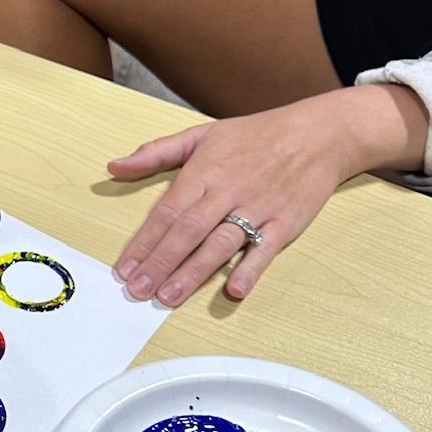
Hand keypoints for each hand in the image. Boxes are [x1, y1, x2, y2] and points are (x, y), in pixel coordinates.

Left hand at [108, 101, 358, 305]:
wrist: (317, 134)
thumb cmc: (254, 135)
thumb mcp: (201, 135)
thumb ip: (156, 153)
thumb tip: (114, 166)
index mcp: (204, 172)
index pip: (167, 211)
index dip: (144, 242)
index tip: (124, 268)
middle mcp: (228, 192)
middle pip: (188, 232)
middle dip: (160, 263)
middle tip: (138, 290)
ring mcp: (257, 209)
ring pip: (220, 244)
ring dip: (193, 273)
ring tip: (169, 298)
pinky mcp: (285, 223)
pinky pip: (265, 249)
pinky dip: (251, 269)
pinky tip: (235, 291)